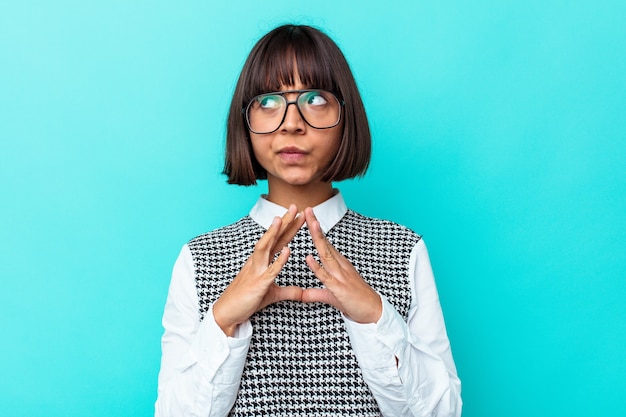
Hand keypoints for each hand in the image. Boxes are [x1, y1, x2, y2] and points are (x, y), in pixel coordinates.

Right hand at [213, 204, 304, 335]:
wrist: (228, 313)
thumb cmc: (248, 300)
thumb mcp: (272, 294)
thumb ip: (289, 291)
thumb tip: (303, 293)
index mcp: (263, 261)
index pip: (278, 240)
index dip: (288, 227)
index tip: (299, 214)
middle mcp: (259, 261)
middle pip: (273, 238)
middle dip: (284, 222)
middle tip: (294, 206)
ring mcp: (257, 271)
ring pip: (266, 247)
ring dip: (274, 233)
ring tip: (282, 219)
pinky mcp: (258, 284)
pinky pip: (270, 271)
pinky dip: (279, 261)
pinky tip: (288, 251)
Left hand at [301, 208, 381, 323]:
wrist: (373, 312)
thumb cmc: (354, 302)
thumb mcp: (331, 296)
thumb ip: (315, 293)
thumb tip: (301, 295)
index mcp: (338, 265)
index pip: (325, 243)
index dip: (316, 230)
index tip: (308, 216)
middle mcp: (339, 266)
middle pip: (325, 243)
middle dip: (315, 226)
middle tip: (308, 209)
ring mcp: (340, 276)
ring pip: (326, 254)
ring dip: (318, 238)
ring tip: (311, 223)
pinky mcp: (339, 288)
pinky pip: (326, 276)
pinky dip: (317, 267)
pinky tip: (308, 258)